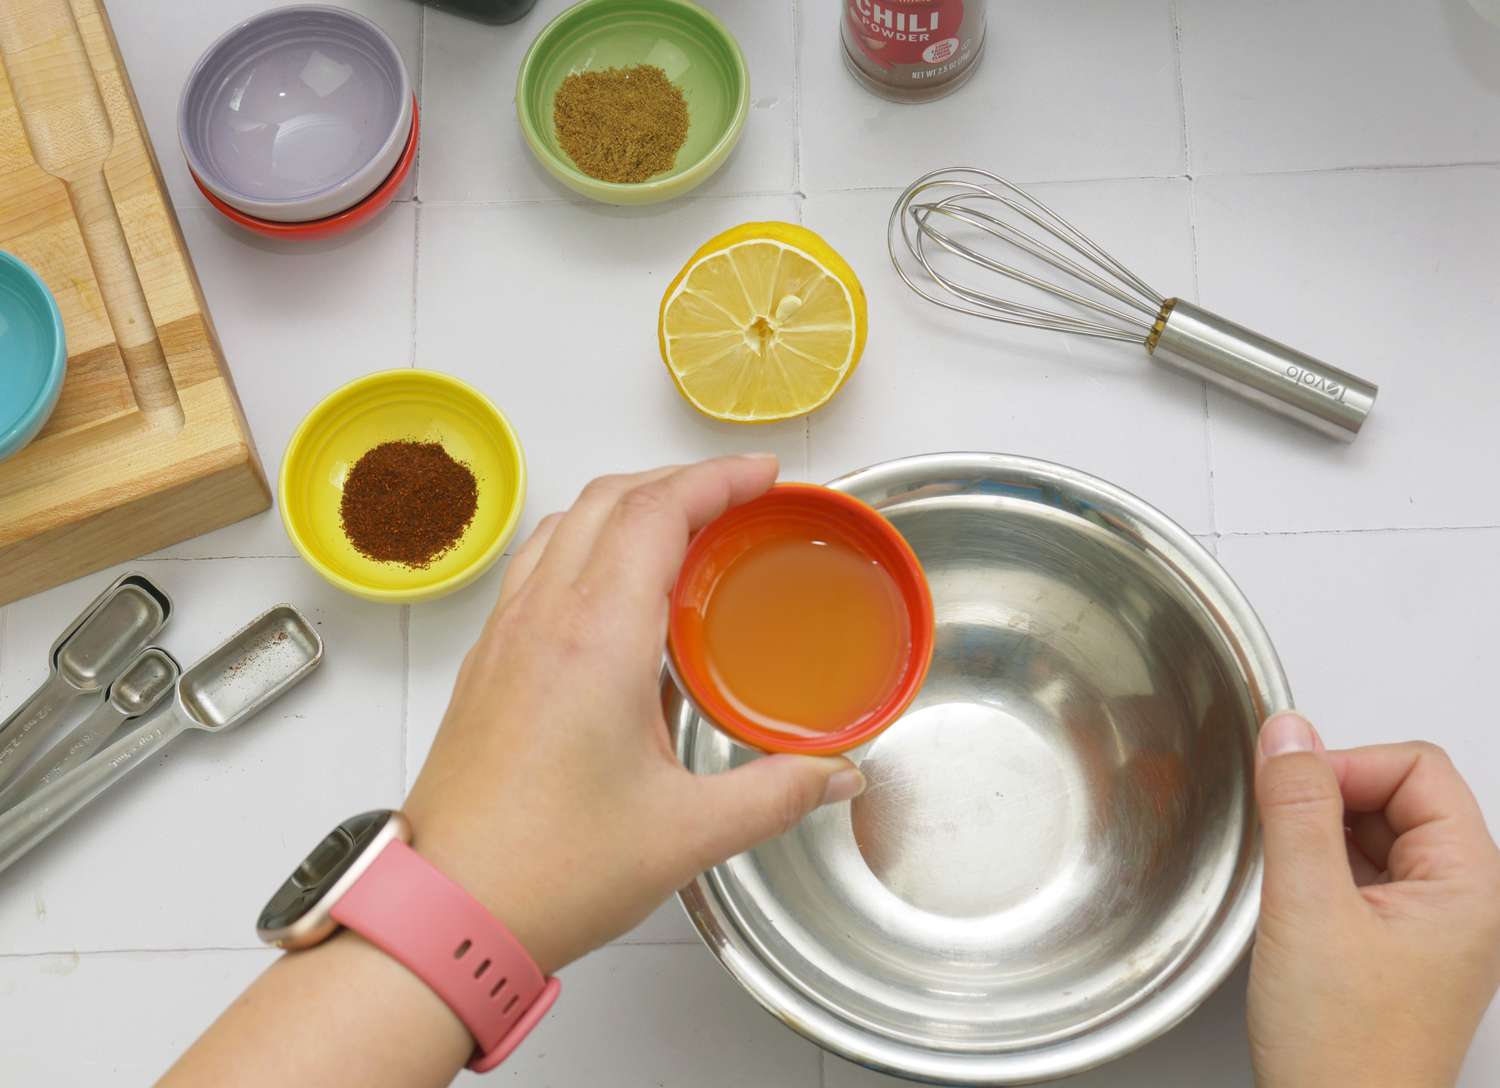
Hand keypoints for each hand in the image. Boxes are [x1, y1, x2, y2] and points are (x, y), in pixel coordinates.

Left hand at [402, 455, 864, 974]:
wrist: (443, 914)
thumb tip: (837, 774)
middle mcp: (542, 618)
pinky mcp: (486, 665)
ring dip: (627, 504)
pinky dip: (586, 544)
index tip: (764, 476)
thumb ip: (777, 795)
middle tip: (739, 496)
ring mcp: (504, 637)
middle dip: (679, 480)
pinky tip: (617, 592)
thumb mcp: (688, 835)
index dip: (717, 478)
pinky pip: (536, 567)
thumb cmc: (547, 871)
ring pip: (565, 525)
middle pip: (609, 498)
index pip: (657, 511)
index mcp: (595, 638)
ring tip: (684, 527)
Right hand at [1248, 712, 1499, 1087]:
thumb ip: (1298, 809)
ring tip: (1286, 882)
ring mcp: (1432, 927)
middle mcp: (1464, 901)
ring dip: (1320, 836)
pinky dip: (1318, 872)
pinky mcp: (1396, 949)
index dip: (1347, 765)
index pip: (1417, 768)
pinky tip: (1291, 905)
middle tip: (1282, 835)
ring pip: (1374, 833)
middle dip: (1331, 799)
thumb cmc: (1345, 1052)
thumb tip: (1290, 734)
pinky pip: (1359, 875)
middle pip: (1399, 794)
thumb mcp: (1307, 909)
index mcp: (1471, 885)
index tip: (1290, 792)